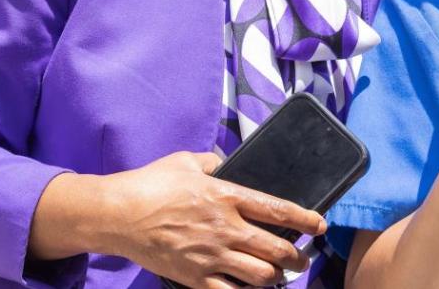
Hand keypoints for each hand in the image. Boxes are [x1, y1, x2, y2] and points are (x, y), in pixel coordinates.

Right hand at [97, 151, 323, 288]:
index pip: (278, 210)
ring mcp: (212, 255)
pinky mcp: (196, 277)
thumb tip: (225, 163)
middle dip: (297, 258)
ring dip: (276, 278)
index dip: (306, 219)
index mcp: (227, 196)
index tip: (320, 225)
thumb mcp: (186, 161)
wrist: (118, 214)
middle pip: (277, 249)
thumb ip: (213, 162)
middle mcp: (226, 228)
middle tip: (301, 259)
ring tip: (279, 276)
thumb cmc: (150, 184)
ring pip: (261, 276)